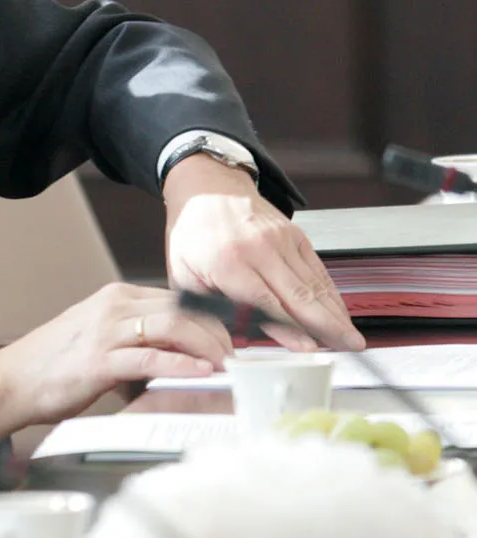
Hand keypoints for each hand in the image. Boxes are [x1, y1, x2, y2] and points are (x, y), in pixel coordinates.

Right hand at [0, 282, 230, 441]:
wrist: (11, 381)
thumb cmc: (53, 365)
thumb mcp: (101, 341)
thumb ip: (137, 343)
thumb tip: (178, 360)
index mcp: (115, 298)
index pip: (177, 300)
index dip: (211, 319)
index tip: (233, 338)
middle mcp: (113, 306)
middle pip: (182, 309)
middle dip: (218, 332)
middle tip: (239, 355)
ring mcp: (105, 331)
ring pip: (173, 327)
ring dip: (208, 346)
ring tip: (228, 365)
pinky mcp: (99, 360)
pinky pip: (150, 357)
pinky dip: (181, 364)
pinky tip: (202, 373)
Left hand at [164, 154, 365, 352]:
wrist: (206, 188)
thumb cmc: (193, 235)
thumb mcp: (187, 277)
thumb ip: (215, 309)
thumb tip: (245, 338)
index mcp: (228, 263)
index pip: (267, 304)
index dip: (292, 329)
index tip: (309, 349)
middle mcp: (260, 250)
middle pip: (301, 296)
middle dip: (328, 326)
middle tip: (349, 348)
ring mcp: (281, 240)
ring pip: (315, 284)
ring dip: (336, 313)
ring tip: (351, 337)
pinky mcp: (294, 235)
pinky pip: (318, 269)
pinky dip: (331, 292)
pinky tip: (339, 311)